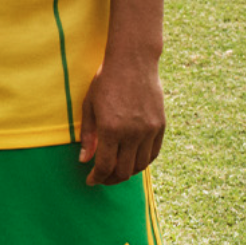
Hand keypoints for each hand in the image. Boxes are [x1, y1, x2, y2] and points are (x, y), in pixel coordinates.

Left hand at [79, 57, 164, 185]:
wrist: (133, 63)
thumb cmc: (105, 82)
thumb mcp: (89, 105)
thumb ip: (88, 135)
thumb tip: (84, 160)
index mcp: (111, 128)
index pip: (105, 165)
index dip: (97, 177)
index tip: (90, 181)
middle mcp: (132, 133)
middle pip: (124, 170)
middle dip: (110, 179)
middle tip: (102, 178)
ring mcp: (149, 131)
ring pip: (140, 165)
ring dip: (127, 173)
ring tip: (116, 171)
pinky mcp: (161, 127)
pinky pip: (153, 154)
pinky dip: (143, 162)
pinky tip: (133, 161)